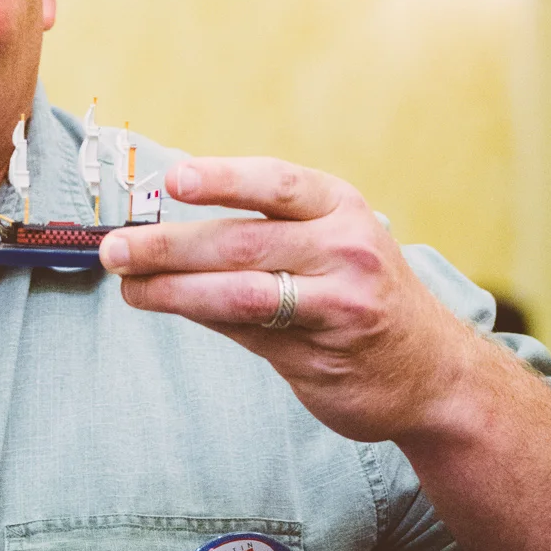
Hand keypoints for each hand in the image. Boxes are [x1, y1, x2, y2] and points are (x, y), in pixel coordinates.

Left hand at [98, 156, 480, 444]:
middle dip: (169, 245)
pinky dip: (202, 317)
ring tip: (128, 286)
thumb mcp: (334, 242)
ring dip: (172, 289)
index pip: (276, 184)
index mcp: (342, 208)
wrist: (434, 372)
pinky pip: (247, 333)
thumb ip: (263, 232)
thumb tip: (166, 226)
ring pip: (239, 293)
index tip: (175, 180)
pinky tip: (168, 307)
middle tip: (115, 248)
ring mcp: (338, 305)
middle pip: (243, 243)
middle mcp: (346, 250)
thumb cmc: (362, 292)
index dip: (224, 179)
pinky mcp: (322, 355)